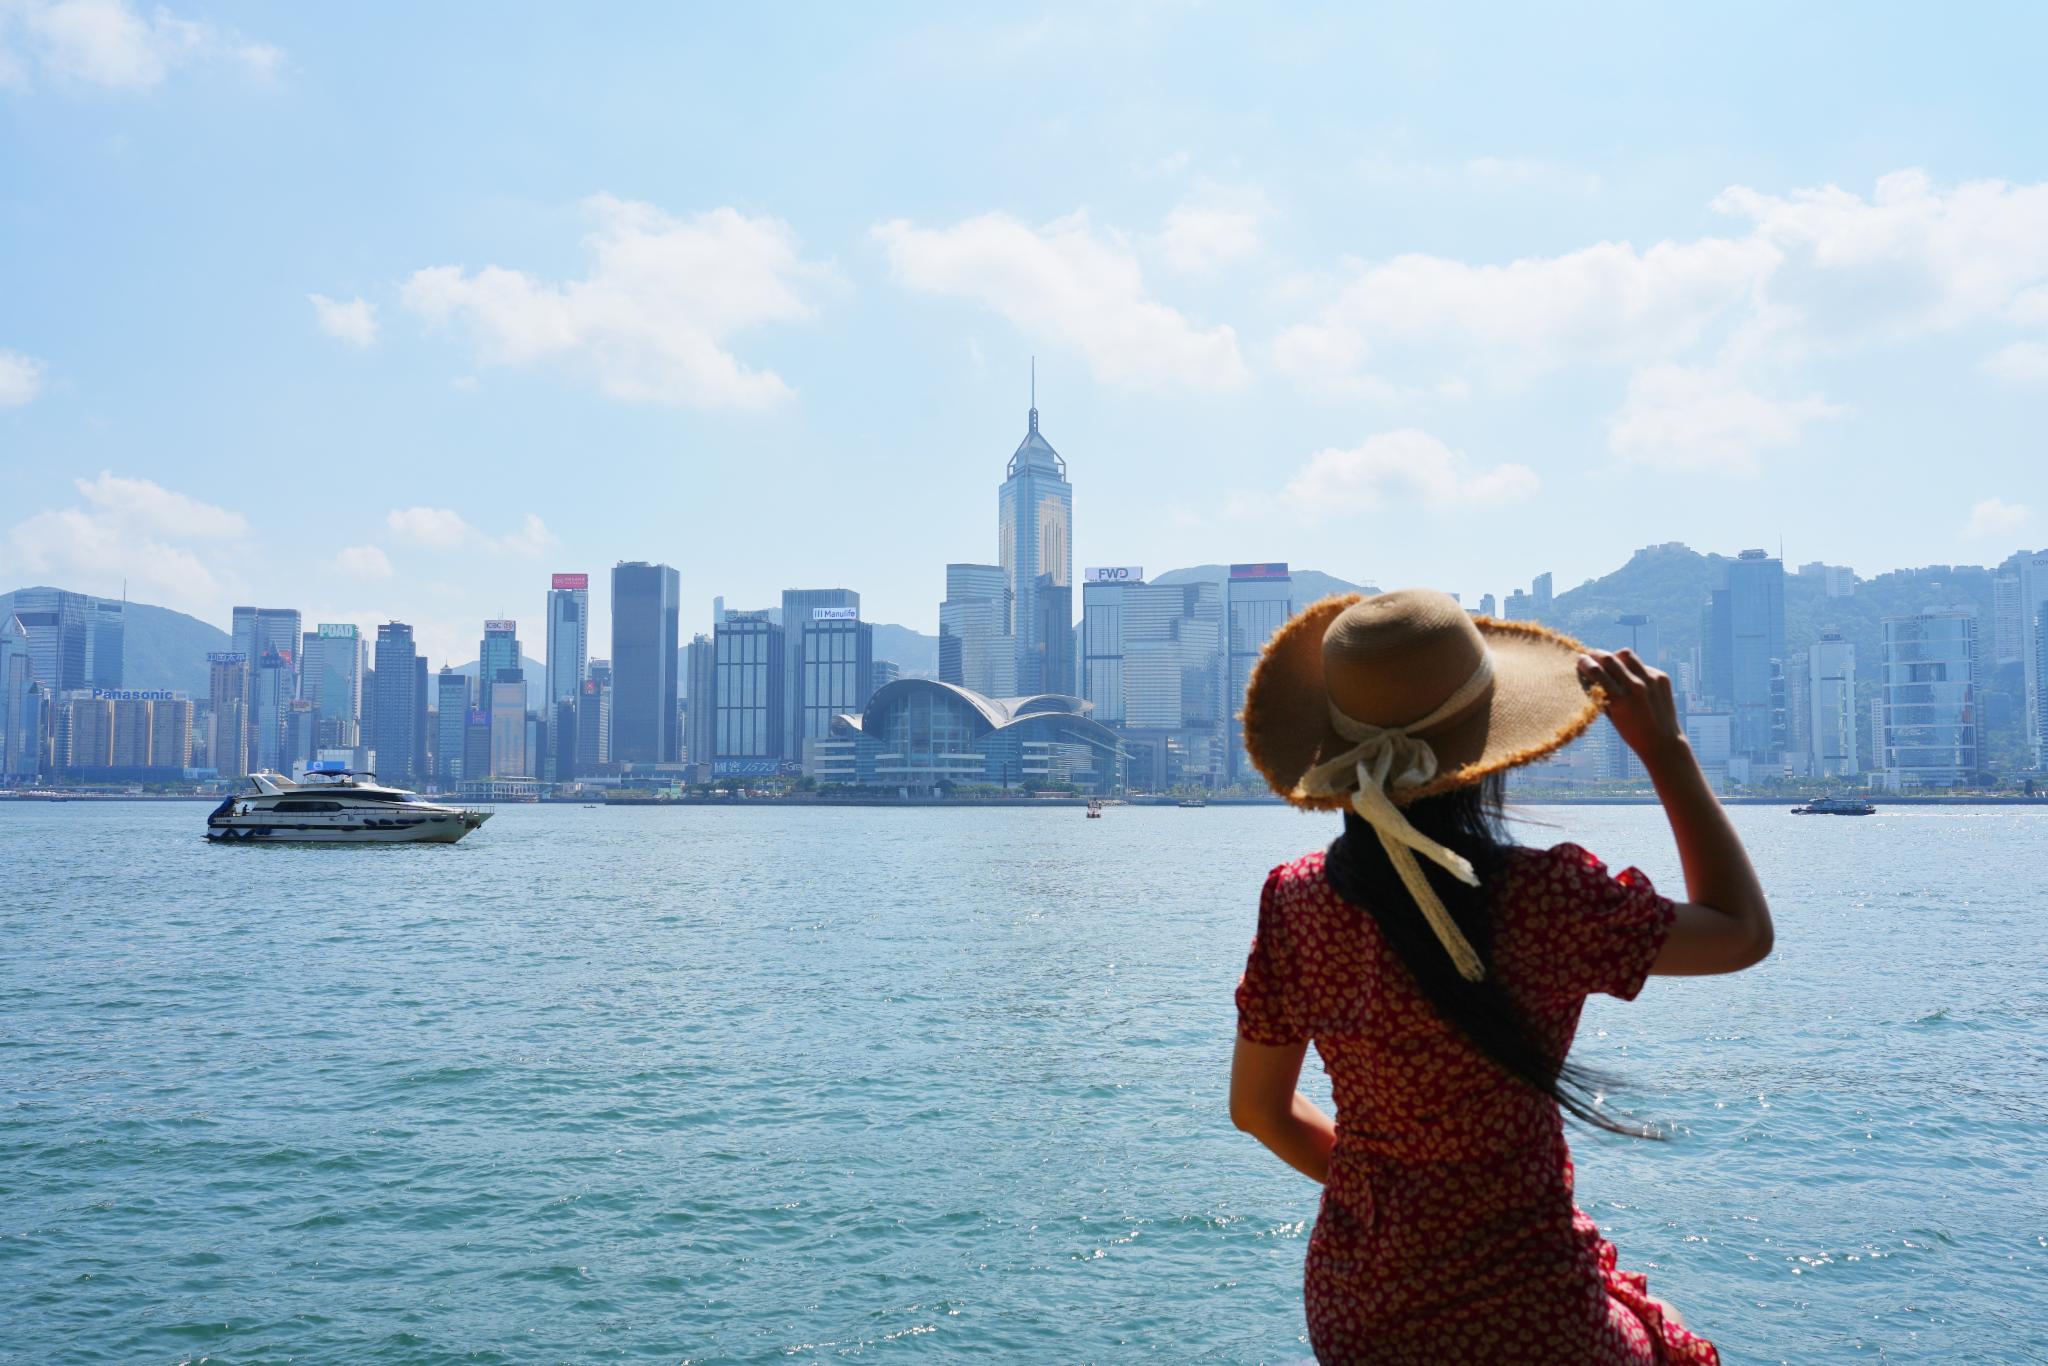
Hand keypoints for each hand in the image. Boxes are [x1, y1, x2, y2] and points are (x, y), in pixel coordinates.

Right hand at [1577, 648, 1685, 763]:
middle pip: (1610, 658)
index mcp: (1620, 699)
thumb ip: (1602, 695)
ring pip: (1627, 655)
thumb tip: (1589, 676)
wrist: (1663, 741)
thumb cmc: (1632, 732)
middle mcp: (1636, 686)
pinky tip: (1632, 679)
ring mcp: (1651, 680)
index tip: (1580, 658)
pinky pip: (1641, 666)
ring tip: (1611, 663)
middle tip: (1591, 655)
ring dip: (1615, 657)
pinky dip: (1632, 669)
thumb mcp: (1612, 715)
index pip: (1597, 672)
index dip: (1585, 663)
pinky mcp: (1661, 677)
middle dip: (1597, 654)